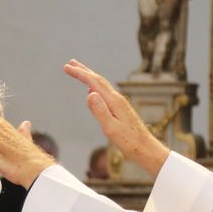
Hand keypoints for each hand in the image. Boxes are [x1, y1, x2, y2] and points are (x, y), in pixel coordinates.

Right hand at [63, 59, 169, 178]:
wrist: (146, 148)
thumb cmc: (129, 142)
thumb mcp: (111, 128)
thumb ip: (100, 111)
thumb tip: (89, 93)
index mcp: (114, 101)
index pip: (93, 82)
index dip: (79, 74)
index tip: (66, 67)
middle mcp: (117, 99)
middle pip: (98, 80)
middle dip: (84, 70)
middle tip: (70, 62)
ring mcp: (120, 103)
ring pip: (102, 86)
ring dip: (89, 77)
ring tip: (80, 72)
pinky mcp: (121, 109)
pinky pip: (105, 93)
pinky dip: (95, 88)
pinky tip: (92, 92)